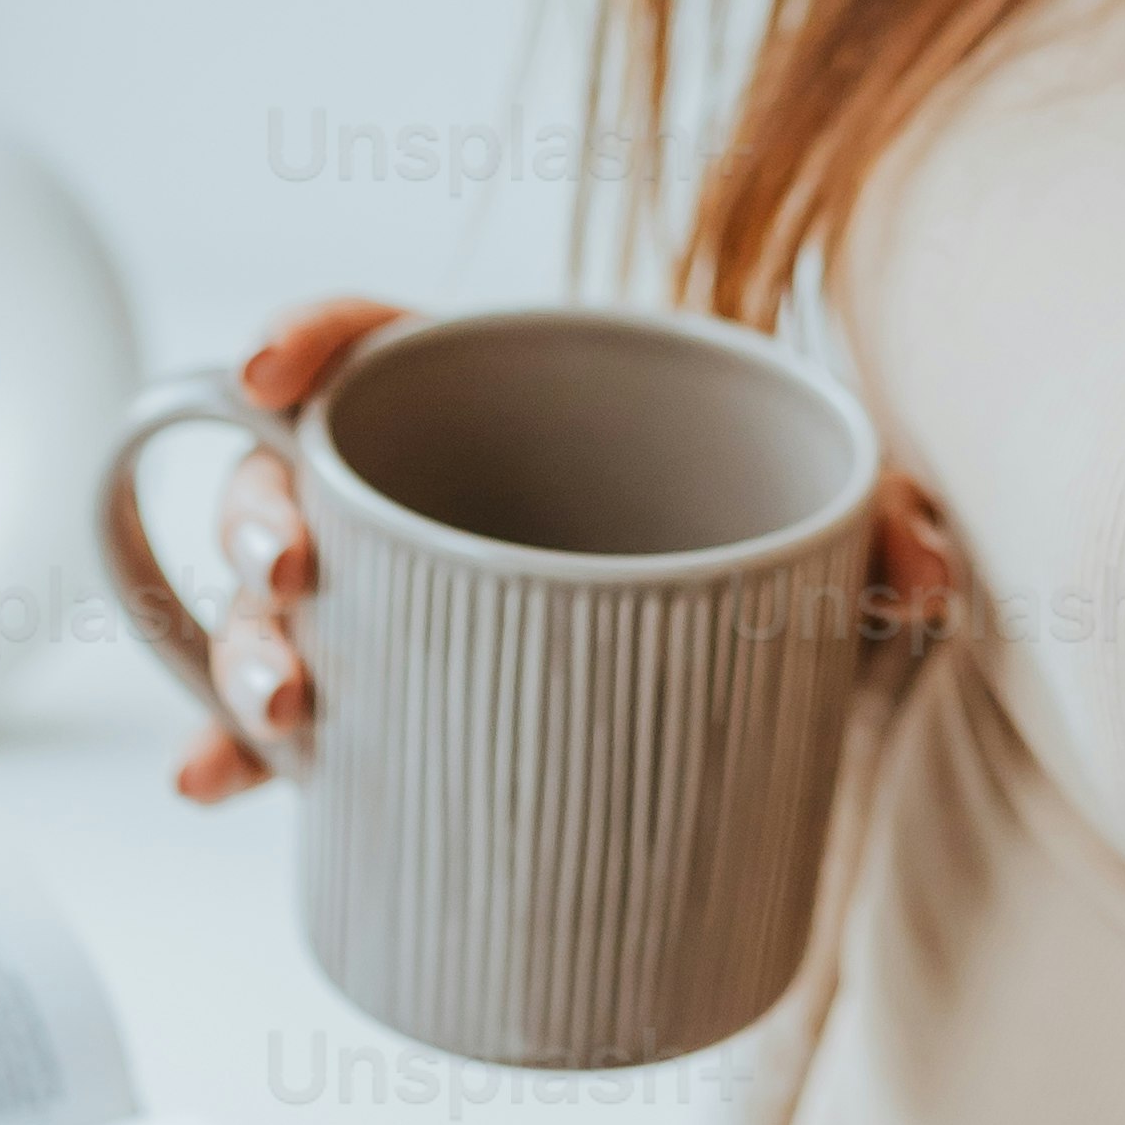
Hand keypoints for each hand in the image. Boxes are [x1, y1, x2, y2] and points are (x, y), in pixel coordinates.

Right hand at [170, 306, 963, 806]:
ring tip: (280, 706)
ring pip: (276, 608)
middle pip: (296, 478)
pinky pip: (306, 729)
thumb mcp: (851, 525)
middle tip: (285, 581)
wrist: (807, 697)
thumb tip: (915, 571)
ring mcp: (412, 614)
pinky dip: (244, 757)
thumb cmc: (805, 563)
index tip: (269, 372)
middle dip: (250, 522)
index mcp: (528, 407)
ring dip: (240, 651)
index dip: (312, 336)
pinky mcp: (414, 716)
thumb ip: (891, 525)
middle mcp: (445, 501)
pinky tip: (209, 787)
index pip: (390, 342)